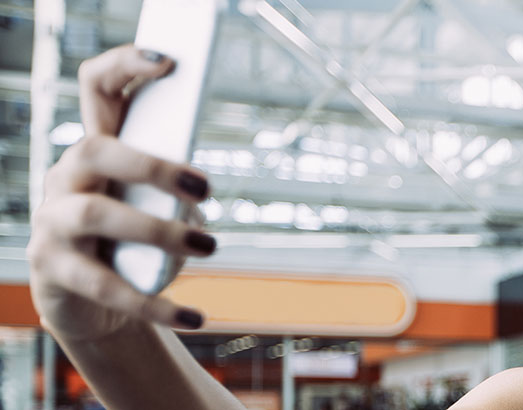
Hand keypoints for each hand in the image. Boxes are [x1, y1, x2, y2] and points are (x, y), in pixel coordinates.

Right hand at [27, 45, 214, 341]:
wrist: (95, 304)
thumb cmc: (135, 242)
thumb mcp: (154, 204)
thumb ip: (173, 183)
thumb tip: (202, 183)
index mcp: (97, 149)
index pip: (97, 88)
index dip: (124, 66)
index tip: (168, 61)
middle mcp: (67, 176)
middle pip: (96, 149)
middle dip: (153, 164)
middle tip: (207, 188)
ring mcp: (53, 222)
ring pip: (98, 214)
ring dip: (160, 231)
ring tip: (209, 246)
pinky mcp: (54, 270)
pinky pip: (105, 286)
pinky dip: (157, 305)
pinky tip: (195, 314)